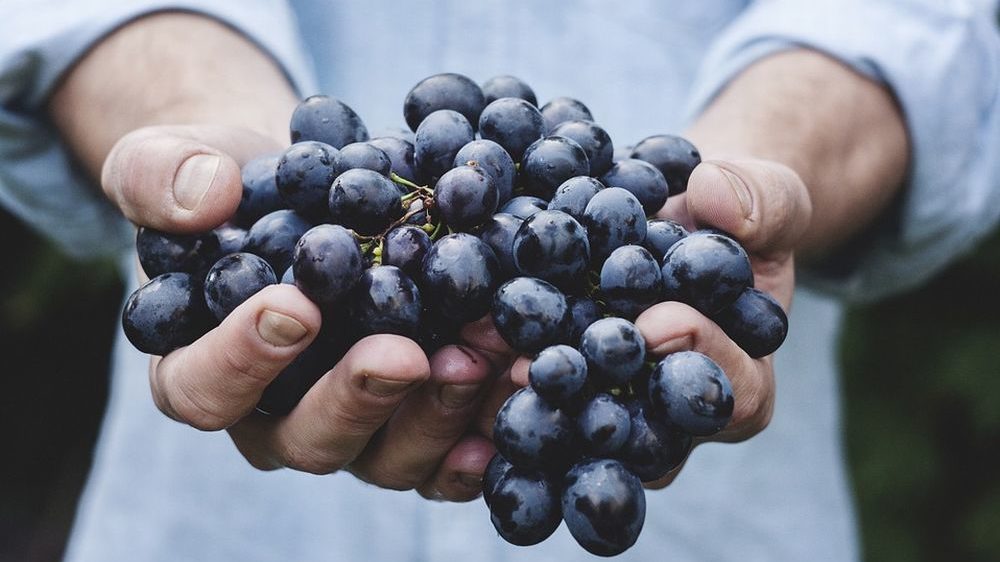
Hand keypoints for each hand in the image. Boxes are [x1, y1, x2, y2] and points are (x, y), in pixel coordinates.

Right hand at [104, 123, 511, 500]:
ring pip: (388, 455)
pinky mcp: (413, 421)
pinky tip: (518, 391)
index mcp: (200, 369)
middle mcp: (276, 417)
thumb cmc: (231, 186)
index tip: (295, 307)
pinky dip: (485, 429)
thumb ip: (160, 176)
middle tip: (405, 354)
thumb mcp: (173, 160)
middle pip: (308, 439)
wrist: (308, 193)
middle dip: (359, 398)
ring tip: (484, 356)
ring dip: (439, 413)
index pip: (203, 389)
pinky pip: (448, 452)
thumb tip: (204, 197)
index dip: (242, 360)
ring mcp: (353, 427)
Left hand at [479, 157, 811, 487]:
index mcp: (740, 382)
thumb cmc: (731, 216)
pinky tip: (455, 352)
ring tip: (487, 361)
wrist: (675, 218)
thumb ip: (760, 201)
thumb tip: (715, 196)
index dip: (700, 359)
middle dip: (595, 398)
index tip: (660, 321)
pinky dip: (490, 377)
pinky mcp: (558, 391)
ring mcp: (609, 410)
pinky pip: (528, 398)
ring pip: (574, 429)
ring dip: (530, 400)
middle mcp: (671, 417)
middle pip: (641, 432)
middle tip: (546, 367)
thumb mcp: (767, 197)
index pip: (732, 393)